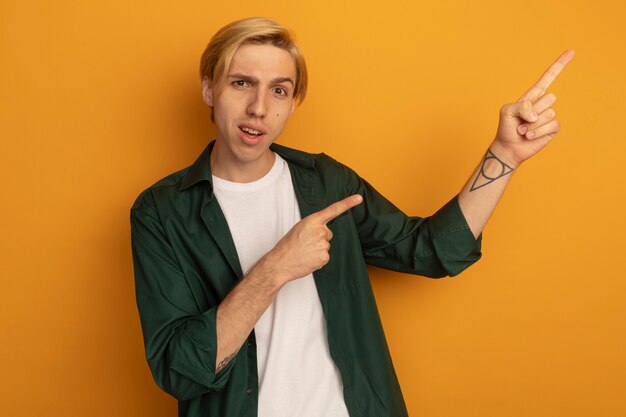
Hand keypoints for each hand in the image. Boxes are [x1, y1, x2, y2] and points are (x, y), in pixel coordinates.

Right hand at [264, 194, 362, 283]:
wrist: (281, 262)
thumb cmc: (288, 245)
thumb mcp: (300, 228)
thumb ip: (313, 226)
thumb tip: (323, 232)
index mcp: (313, 220)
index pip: (333, 209)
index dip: (348, 203)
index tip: (359, 198)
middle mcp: (321, 231)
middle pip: (328, 233)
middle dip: (319, 238)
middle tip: (305, 243)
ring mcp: (324, 244)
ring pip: (326, 245)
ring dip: (317, 249)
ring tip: (305, 251)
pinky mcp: (325, 257)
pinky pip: (325, 256)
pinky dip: (318, 258)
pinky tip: (308, 259)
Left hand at [492, 49, 575, 167]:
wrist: (508, 147)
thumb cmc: (506, 128)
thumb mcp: (507, 111)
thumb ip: (521, 107)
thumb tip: (537, 114)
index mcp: (532, 95)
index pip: (548, 77)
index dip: (560, 64)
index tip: (572, 51)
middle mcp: (543, 103)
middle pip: (549, 97)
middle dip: (533, 110)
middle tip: (521, 120)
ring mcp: (549, 116)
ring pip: (549, 112)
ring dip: (532, 124)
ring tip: (523, 130)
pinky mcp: (553, 128)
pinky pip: (551, 125)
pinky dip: (537, 132)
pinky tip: (529, 136)